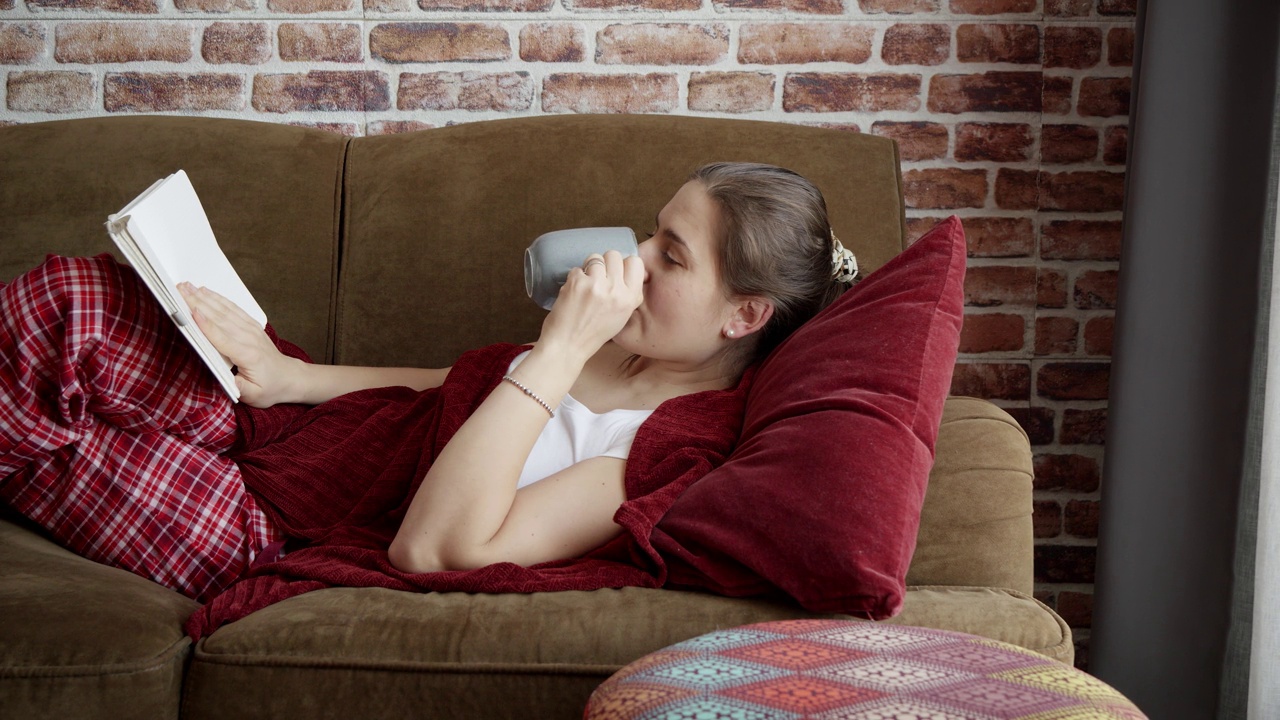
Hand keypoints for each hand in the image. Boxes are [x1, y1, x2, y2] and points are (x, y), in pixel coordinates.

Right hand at [178, 282, 303, 407]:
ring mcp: (251, 329)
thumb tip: (218, 379)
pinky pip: (233, 308)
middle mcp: (249, 338)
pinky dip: (218, 299)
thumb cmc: (269, 388)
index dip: (206, 325)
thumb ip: (236, 387)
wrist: (289, 377)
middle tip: (179, 291)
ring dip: (204, 297)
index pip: (223, 338)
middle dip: (197, 304)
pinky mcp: (251, 325)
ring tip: (186, 287)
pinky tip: (205, 291)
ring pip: (224, 310)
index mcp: (248, 355)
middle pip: (219, 319)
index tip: (191, 312)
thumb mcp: (252, 395)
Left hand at [538, 250, 644, 361]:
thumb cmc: (593, 334)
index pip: (635, 262)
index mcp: (631, 298)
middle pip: (614, 255)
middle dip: (605, 263)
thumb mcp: (622, 316)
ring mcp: (597, 284)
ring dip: (589, 268)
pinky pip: (578, 268)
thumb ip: (628, 294)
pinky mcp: (578, 282)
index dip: (623, 264)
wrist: (568, 346)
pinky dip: (574, 278)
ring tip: (585, 285)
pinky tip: (574, 293)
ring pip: (595, 258)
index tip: (615, 272)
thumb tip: (626, 270)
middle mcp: (616, 290)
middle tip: (597, 278)